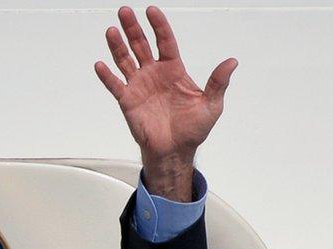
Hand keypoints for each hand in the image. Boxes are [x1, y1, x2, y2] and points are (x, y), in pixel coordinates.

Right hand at [95, 6, 237, 200]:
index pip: (165, 42)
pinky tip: (100, 65)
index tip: (152, 11)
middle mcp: (154, 74)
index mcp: (173, 70)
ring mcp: (139, 85)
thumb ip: (218, 82)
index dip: (159, 26)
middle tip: (125, 11)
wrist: (175, 151)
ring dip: (118, 46)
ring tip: (111, 31)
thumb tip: (232, 62)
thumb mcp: (211, 105)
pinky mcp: (128, 101)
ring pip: (125, 60)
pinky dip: (107, 76)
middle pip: (141, 45)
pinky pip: (115, 85)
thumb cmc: (193, 129)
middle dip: (133, 28)